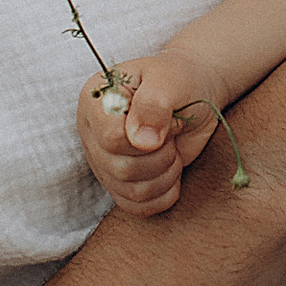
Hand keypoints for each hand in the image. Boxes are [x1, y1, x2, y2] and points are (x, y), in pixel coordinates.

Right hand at [77, 49, 228, 217]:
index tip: (166, 123)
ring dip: (165, 175)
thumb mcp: (171, 79)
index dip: (144, 139)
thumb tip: (143, 141)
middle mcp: (92, 133)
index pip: (111, 139)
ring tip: (172, 150)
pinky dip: (164, 194)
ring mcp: (104, 161)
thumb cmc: (180, 80)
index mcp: (96, 101)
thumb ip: (154, 103)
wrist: (193, 90)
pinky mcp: (120, 183)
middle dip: (160, 157)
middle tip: (172, 135)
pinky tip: (171, 171)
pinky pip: (138, 206)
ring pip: (132, 192)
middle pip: (121, 169)